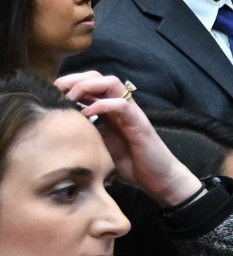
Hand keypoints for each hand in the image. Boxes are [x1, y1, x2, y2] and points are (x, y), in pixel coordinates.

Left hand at [56, 72, 194, 203]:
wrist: (158, 179)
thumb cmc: (131, 165)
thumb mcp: (100, 146)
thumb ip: (86, 134)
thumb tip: (58, 133)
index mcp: (110, 110)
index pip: (91, 83)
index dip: (70, 83)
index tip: (51, 93)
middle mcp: (121, 106)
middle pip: (99, 76)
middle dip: (75, 80)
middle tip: (58, 92)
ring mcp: (132, 113)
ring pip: (111, 83)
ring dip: (87, 86)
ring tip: (71, 99)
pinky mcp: (140, 123)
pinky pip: (121, 105)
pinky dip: (101, 105)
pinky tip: (87, 115)